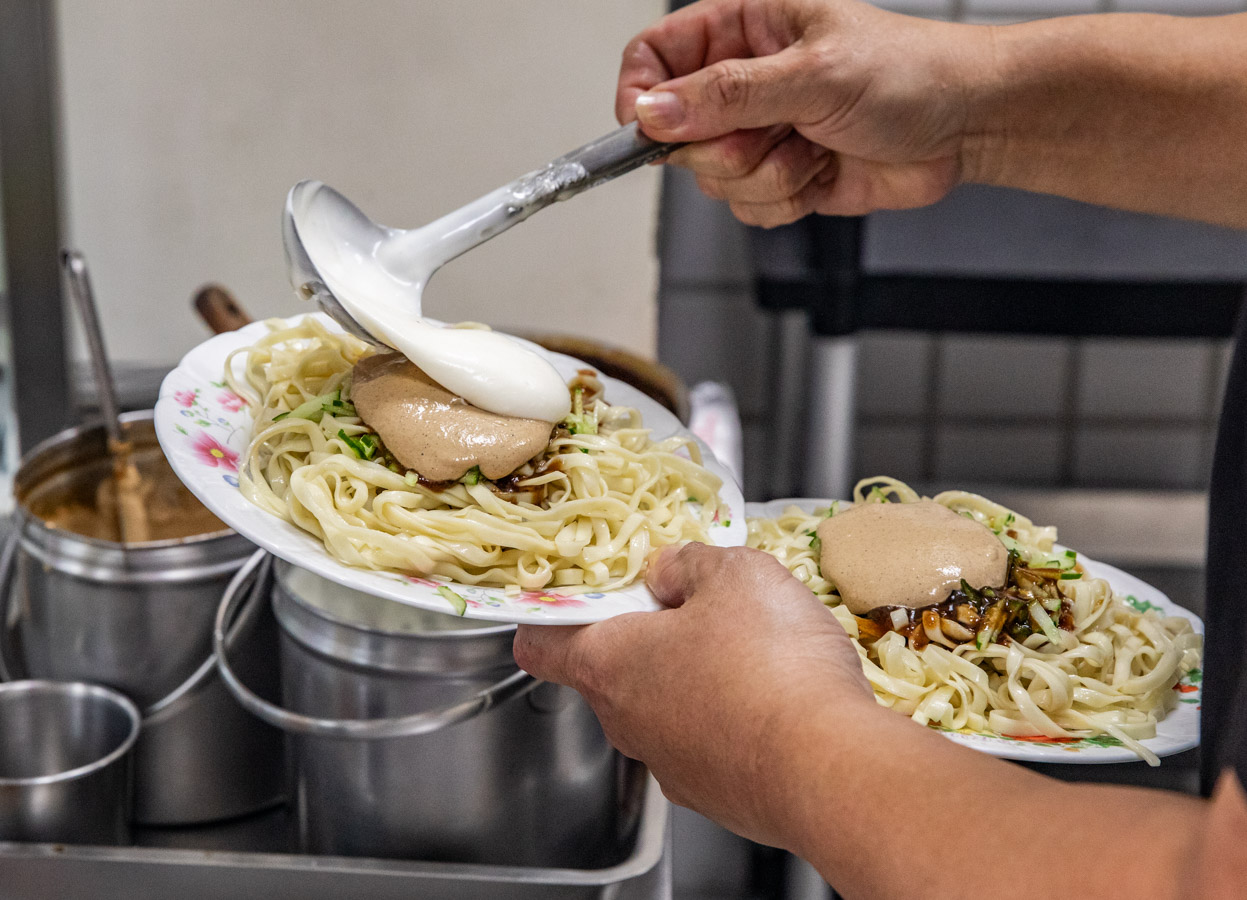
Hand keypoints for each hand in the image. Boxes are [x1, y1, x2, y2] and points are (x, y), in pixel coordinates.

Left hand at [512, 543, 872, 847]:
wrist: (831, 769)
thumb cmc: (770, 666)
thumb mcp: (734, 575)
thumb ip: (689, 563)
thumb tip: (668, 570)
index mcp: (609, 663)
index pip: (539, 643)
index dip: (552, 613)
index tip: (583, 592)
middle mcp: (627, 723)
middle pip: (611, 671)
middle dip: (649, 635)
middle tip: (698, 605)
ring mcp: (671, 766)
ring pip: (665, 709)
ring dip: (696, 678)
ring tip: (754, 650)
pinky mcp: (717, 795)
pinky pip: (711, 744)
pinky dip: (734, 719)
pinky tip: (777, 697)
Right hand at [617, 0, 990, 224]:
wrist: (965, 126)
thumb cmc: (910, 73)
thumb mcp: (813, 74)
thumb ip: (727, 94)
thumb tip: (655, 110)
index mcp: (742, 27)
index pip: (653, 58)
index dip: (642, 97)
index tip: (652, 130)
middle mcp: (743, 80)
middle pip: (677, 132)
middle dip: (727, 148)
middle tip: (775, 130)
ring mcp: (760, 131)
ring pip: (713, 179)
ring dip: (766, 176)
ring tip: (813, 145)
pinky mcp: (779, 176)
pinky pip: (746, 208)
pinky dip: (783, 200)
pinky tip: (821, 171)